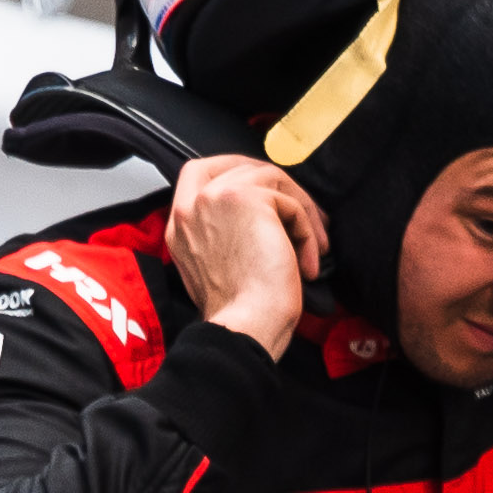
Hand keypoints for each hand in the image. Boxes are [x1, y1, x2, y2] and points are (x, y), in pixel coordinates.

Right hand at [167, 155, 324, 353]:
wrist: (245, 325)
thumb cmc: (238, 311)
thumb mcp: (214, 265)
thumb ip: (222, 232)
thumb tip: (267, 215)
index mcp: (179, 225)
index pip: (197, 172)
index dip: (235, 170)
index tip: (266, 189)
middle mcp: (191, 206)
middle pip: (240, 166)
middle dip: (279, 186)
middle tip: (303, 212)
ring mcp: (215, 198)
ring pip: (272, 180)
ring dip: (302, 212)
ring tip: (313, 247)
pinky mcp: (247, 198)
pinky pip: (291, 202)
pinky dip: (307, 231)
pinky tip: (308, 262)